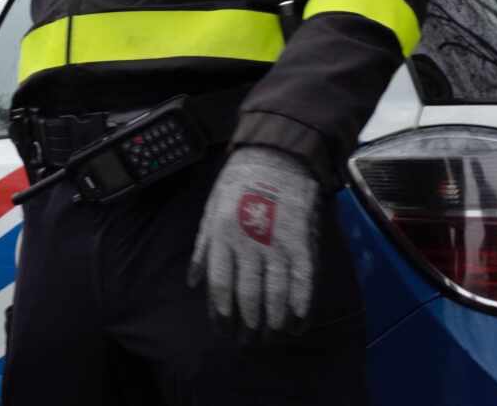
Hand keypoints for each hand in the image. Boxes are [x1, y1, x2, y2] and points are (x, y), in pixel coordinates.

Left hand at [188, 146, 318, 336]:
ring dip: (273, 321)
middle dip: (248, 324)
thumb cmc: (239, 181)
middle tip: (249, 341)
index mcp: (222, 236)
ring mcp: (277, 244)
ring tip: (272, 337)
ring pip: (275, 294)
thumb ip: (203, 249)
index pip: (220, 287)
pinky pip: (303, 281)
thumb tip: (193, 283)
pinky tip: (297, 322)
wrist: (276, 154)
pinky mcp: (302, 241)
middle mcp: (248, 245)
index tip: (225, 330)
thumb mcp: (210, 210)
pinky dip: (301, 305)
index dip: (222, 314)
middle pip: (247, 297)